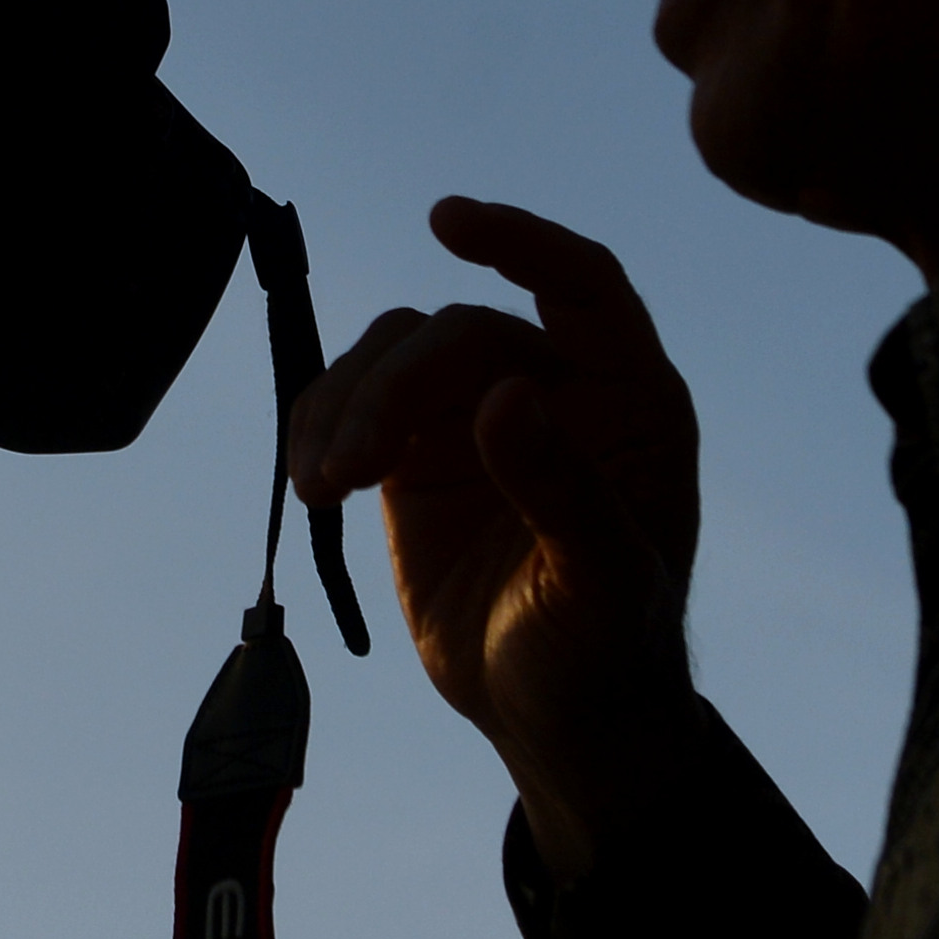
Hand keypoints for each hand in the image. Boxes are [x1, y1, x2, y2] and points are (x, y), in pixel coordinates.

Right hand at [289, 197, 703, 882]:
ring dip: (344, 405)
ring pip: (394, 354)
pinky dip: (318, 428)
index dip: (521, 240)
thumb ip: (563, 491)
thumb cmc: (607, 649)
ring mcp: (477, 415)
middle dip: (395, 385)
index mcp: (629, 399)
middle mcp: (553, 387)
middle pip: (459, 331)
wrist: (558, 716)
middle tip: (353, 465)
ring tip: (320, 485)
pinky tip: (309, 480)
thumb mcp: (603, 583)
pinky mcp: (414, 454)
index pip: (582, 283)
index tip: (446, 222)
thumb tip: (503, 396)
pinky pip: (352, 404)